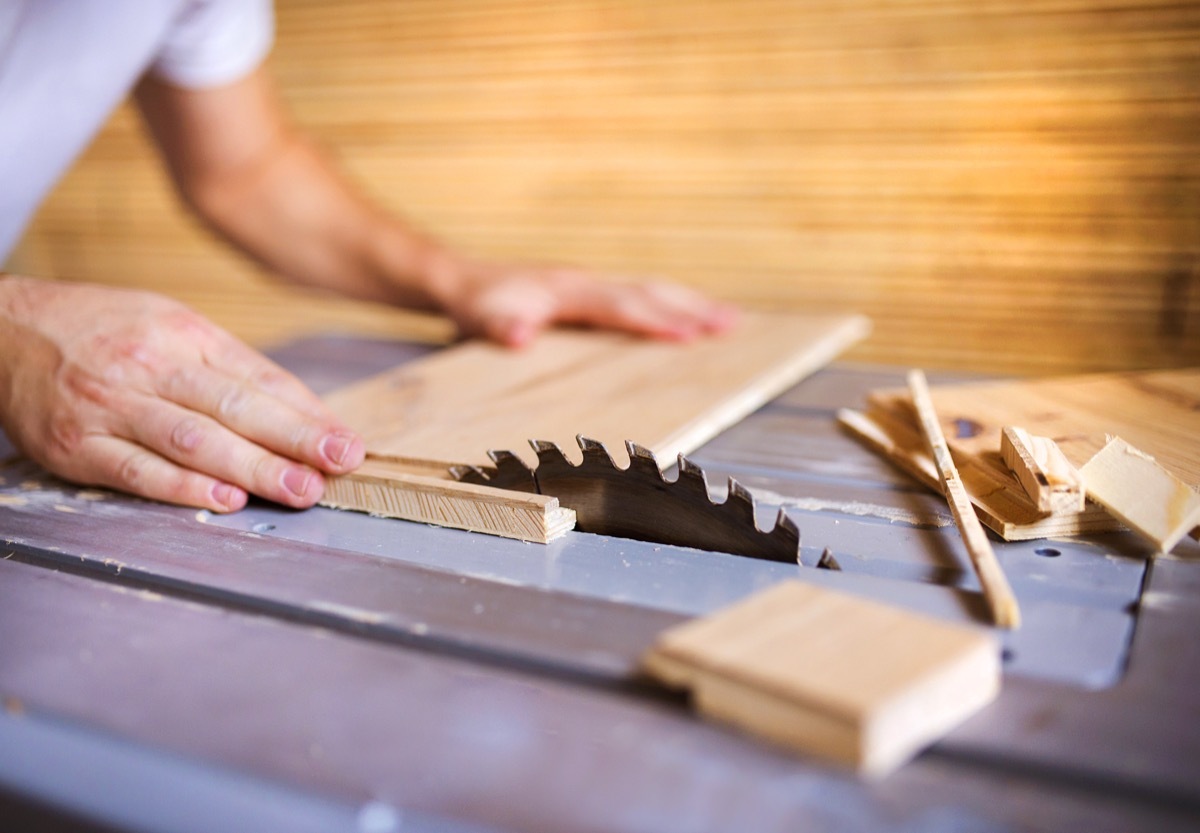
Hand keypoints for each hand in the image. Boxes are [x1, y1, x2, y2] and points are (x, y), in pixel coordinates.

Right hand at [0, 276, 363, 511]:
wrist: (4, 329)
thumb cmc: (103, 330)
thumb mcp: (171, 326)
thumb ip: (232, 368)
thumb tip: (303, 412)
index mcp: (184, 333)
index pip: (259, 378)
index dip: (308, 414)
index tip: (346, 443)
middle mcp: (151, 364)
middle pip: (234, 406)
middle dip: (293, 440)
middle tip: (338, 466)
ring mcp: (113, 405)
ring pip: (193, 439)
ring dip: (252, 467)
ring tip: (298, 489)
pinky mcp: (79, 444)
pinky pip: (137, 469)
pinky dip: (183, 487)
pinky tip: (224, 500)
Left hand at [427, 257, 738, 347]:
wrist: (460, 280)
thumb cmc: (475, 303)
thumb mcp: (478, 317)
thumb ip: (497, 326)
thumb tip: (517, 335)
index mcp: (567, 290)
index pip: (620, 306)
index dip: (654, 320)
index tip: (691, 334)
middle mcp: (586, 282)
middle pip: (648, 291)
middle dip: (692, 309)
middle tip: (732, 324)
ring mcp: (591, 284)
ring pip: (650, 290)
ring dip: (691, 304)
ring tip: (730, 320)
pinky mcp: (591, 293)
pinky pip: (639, 296)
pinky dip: (670, 304)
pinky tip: (688, 317)